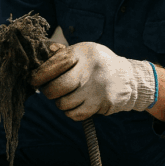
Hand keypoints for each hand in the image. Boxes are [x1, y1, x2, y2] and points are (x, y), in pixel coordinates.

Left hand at [30, 41, 155, 120]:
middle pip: (58, 86)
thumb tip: (42, 55)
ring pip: (64, 103)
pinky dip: (71, 112)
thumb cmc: (99, 64)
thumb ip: (64, 54)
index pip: (56, 63)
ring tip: (67, 96)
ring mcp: (97, 88)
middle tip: (49, 90)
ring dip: (61, 102)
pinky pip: (75, 114)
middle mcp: (90, 69)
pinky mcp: (102, 103)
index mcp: (84, 53)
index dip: (41, 73)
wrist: (131, 78)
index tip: (33, 79)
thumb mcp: (85, 52)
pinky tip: (76, 104)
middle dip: (48, 91)